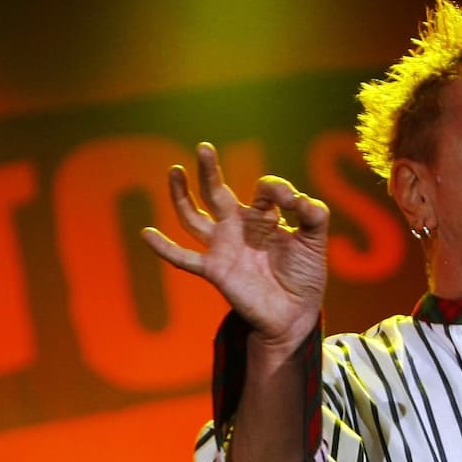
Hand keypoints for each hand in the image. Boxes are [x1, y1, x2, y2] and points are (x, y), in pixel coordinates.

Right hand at [141, 142, 328, 350]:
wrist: (295, 313)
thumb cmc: (305, 275)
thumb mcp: (315, 240)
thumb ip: (314, 214)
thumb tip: (296, 198)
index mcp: (264, 216)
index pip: (264, 190)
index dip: (278, 189)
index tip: (292, 202)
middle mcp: (239, 227)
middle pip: (216, 192)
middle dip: (209, 170)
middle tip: (204, 147)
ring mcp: (223, 247)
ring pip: (193, 217)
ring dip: (181, 195)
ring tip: (175, 170)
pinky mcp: (214, 270)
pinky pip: (183, 258)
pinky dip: (164, 248)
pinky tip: (146, 233)